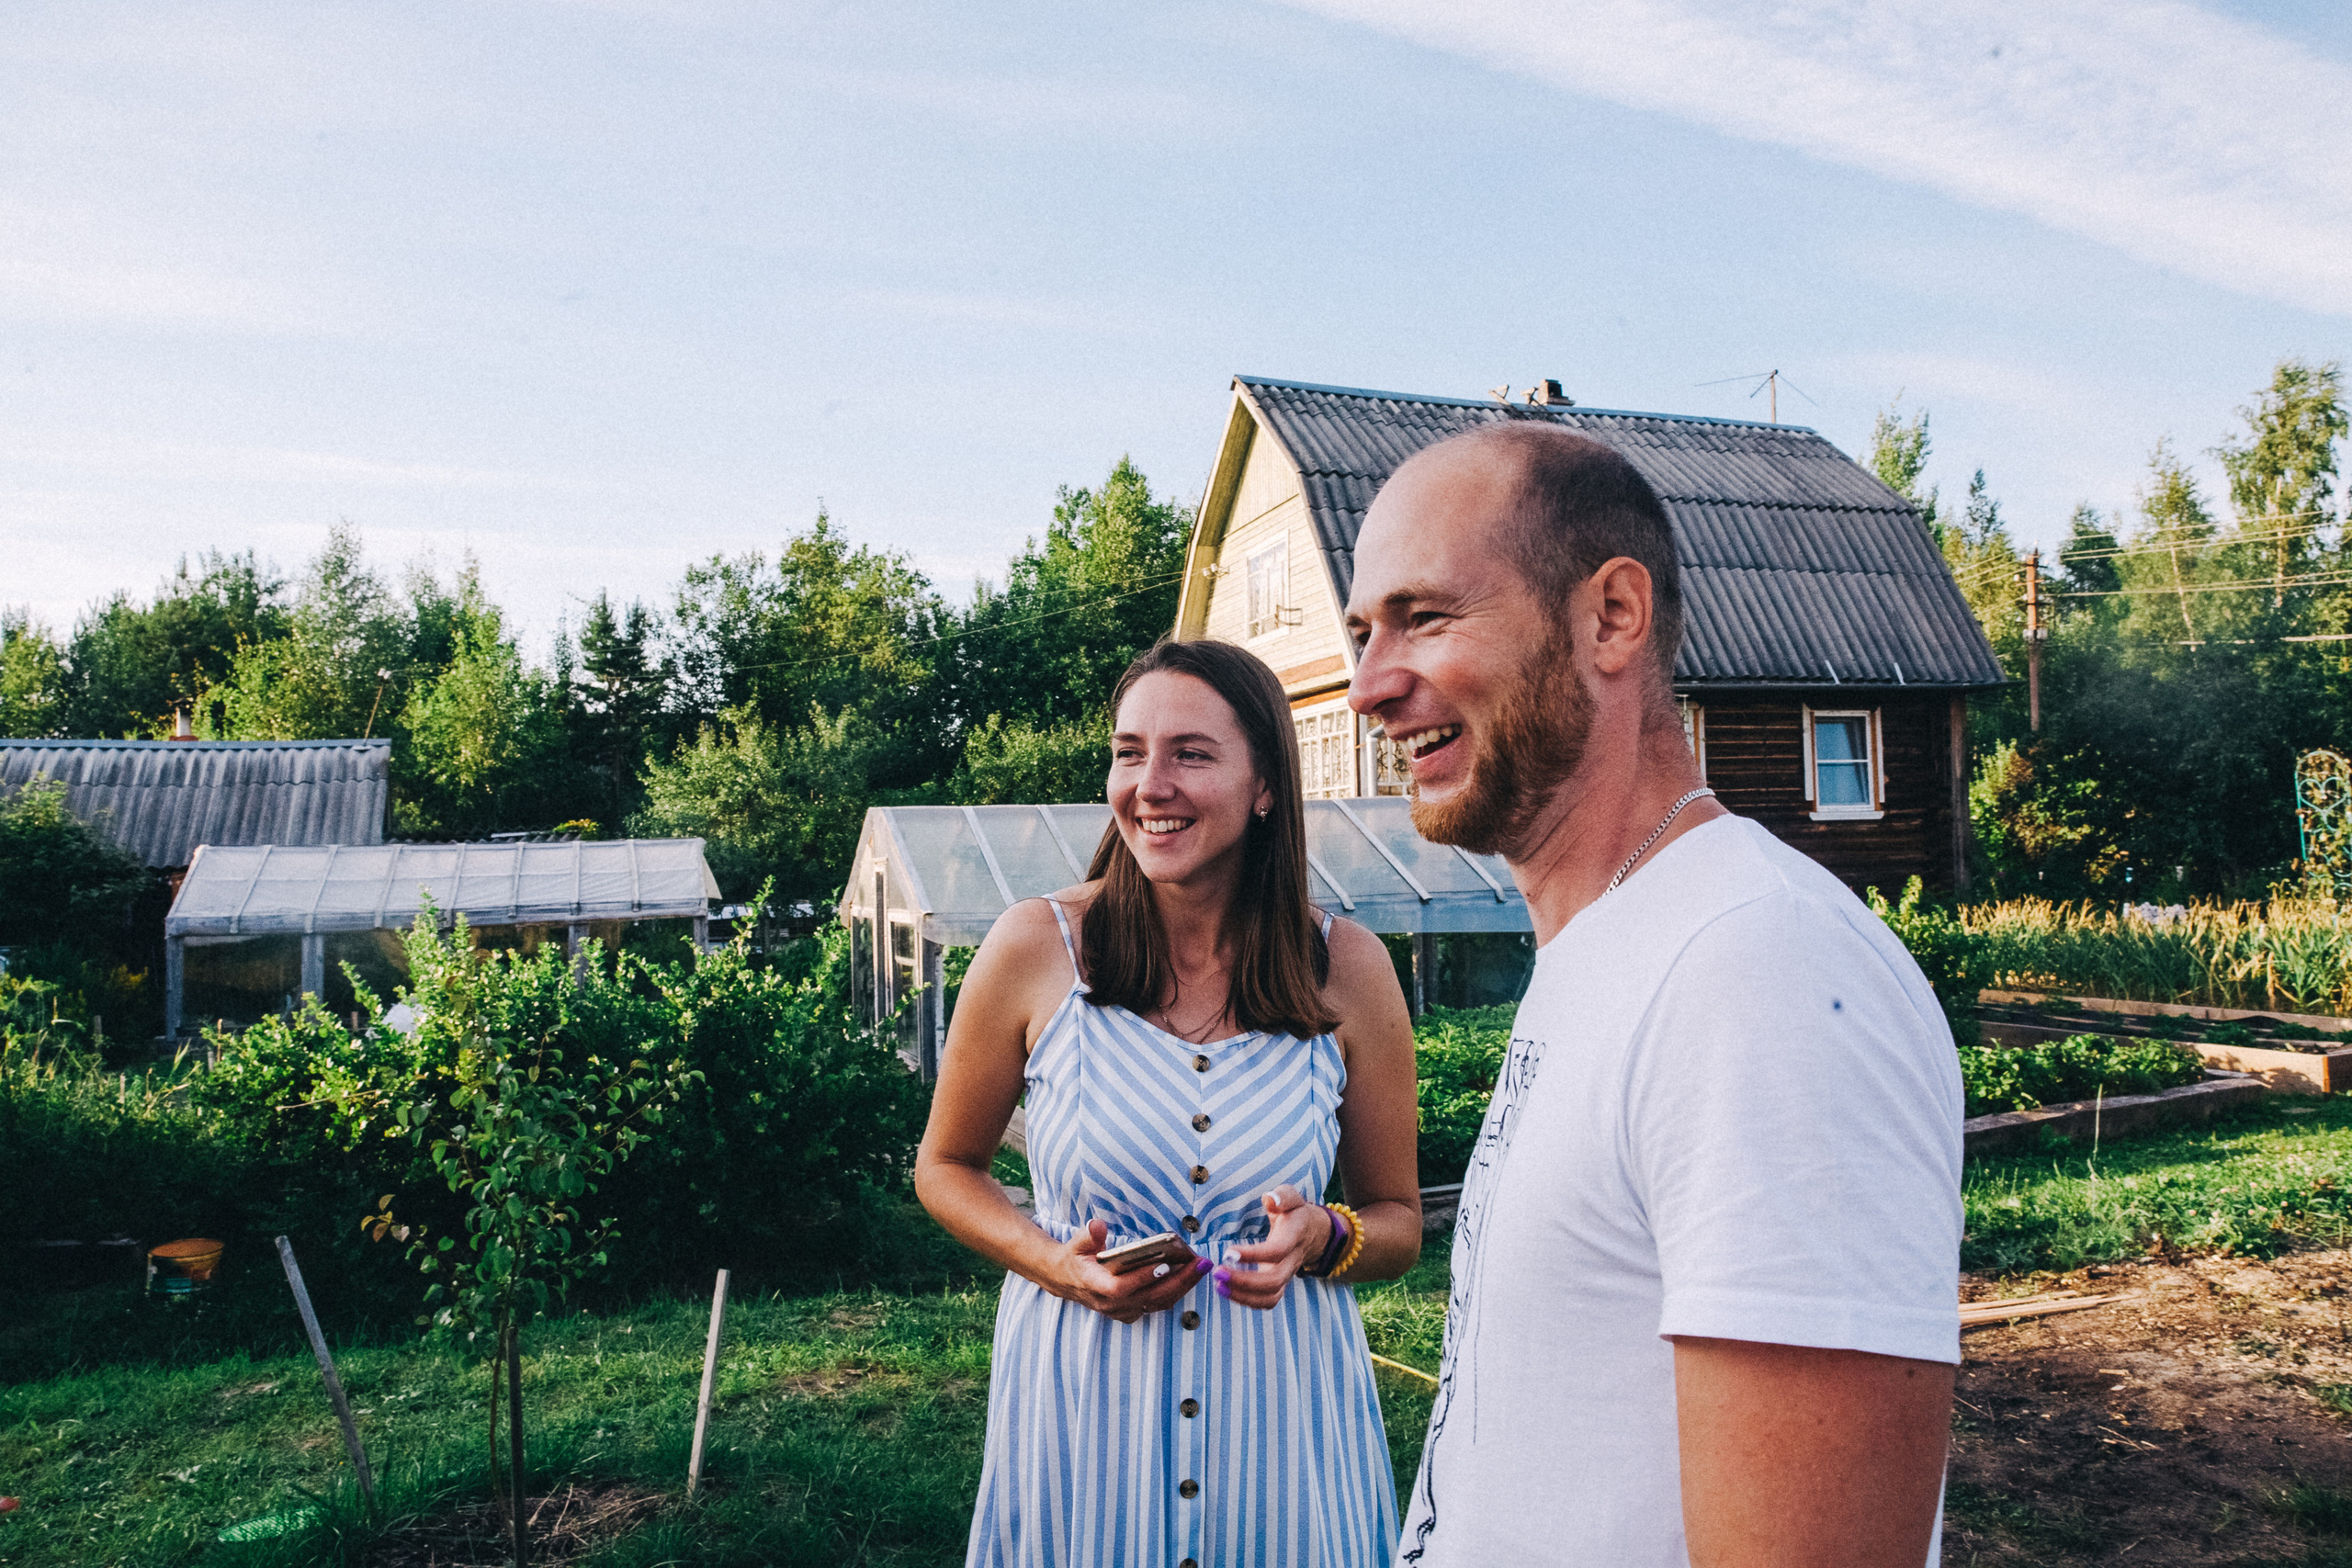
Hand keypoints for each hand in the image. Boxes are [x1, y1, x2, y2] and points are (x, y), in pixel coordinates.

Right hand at [1053, 1219, 1209, 1322]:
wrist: (1067, 1280)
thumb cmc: (1076, 1257)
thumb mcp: (1077, 1242)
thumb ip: (1088, 1235)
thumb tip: (1097, 1226)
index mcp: (1095, 1286)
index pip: (1121, 1288)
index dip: (1142, 1278)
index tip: (1165, 1264)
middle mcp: (1110, 1304)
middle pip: (1150, 1297)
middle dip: (1179, 1280)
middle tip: (1200, 1262)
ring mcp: (1122, 1311)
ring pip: (1158, 1303)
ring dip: (1183, 1286)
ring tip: (1201, 1266)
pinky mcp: (1132, 1312)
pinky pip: (1158, 1305)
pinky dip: (1175, 1291)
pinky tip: (1190, 1276)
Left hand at [1218, 1185, 1334, 1310]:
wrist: (1313, 1233)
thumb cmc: (1296, 1212)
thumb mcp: (1292, 1197)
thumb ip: (1283, 1196)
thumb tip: (1270, 1199)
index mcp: (1294, 1236)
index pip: (1277, 1251)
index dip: (1253, 1255)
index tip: (1229, 1252)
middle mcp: (1292, 1260)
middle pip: (1273, 1280)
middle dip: (1244, 1281)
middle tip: (1218, 1271)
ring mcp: (1287, 1275)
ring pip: (1270, 1296)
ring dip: (1242, 1295)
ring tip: (1219, 1284)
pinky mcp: (1280, 1284)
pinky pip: (1267, 1301)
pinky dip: (1246, 1301)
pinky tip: (1227, 1289)